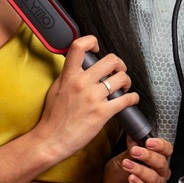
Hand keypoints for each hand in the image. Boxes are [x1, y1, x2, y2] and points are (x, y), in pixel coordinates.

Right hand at [36, 36, 134, 162]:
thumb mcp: (56, 89)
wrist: (51, 140)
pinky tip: (130, 99)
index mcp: (69, 76)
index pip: (79, 47)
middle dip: (119, 64)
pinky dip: (132, 98)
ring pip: (121, 78)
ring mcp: (93, 98)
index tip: (96, 48)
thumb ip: (68, 76)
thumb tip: (79, 69)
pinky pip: (126, 99)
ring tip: (123, 86)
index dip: (91, 41)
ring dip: (126, 81)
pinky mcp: (102, 113)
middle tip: (118, 70)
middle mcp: (82, 83)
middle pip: (110, 60)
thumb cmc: (52, 119)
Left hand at [102, 136, 172, 182]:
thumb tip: (134, 137)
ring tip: (127, 165)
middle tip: (134, 152)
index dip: (160, 145)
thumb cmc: (117, 173)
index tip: (148, 142)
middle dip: (148, 156)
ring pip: (154, 177)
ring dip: (140, 170)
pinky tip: (131, 178)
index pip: (166, 150)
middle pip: (162, 163)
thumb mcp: (122, 157)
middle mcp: (158, 172)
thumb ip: (130, 149)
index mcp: (156, 159)